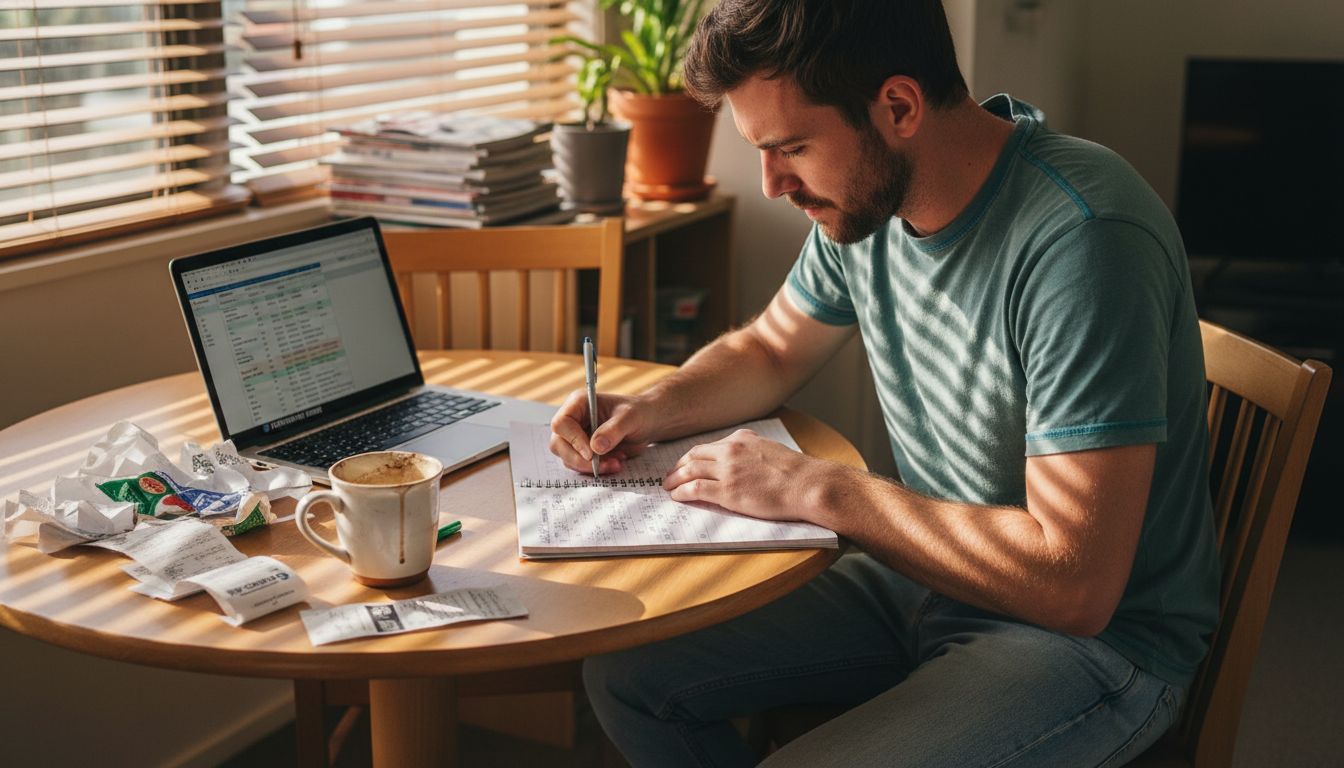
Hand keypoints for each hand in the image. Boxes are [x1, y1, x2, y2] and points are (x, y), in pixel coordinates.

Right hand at [549, 390, 651, 474]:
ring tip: (616, 462)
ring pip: (568, 458)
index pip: (561, 423)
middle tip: (602, 465)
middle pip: (558, 444)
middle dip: (579, 460)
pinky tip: (616, 463)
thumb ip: (613, 430)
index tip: (591, 453)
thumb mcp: (630, 418)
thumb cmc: (638, 413)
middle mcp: (573, 420)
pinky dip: (597, 470)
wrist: (647, 424)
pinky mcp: (583, 452)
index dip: (572, 440)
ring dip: (590, 467)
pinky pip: (581, 466)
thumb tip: (595, 447)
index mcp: (578, 404)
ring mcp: (576, 438)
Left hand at [662, 428, 830, 522]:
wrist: (806, 484)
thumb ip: (752, 451)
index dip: (692, 457)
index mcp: (742, 439)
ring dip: (675, 479)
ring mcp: (727, 471)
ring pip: (690, 471)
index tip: (686, 463)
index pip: (708, 446)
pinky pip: (694, 490)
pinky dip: (681, 493)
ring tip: (668, 487)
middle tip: (669, 476)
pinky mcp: (727, 491)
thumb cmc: (796, 473)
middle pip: (693, 456)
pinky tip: (677, 497)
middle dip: (678, 466)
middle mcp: (731, 450)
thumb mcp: (770, 450)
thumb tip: (744, 461)